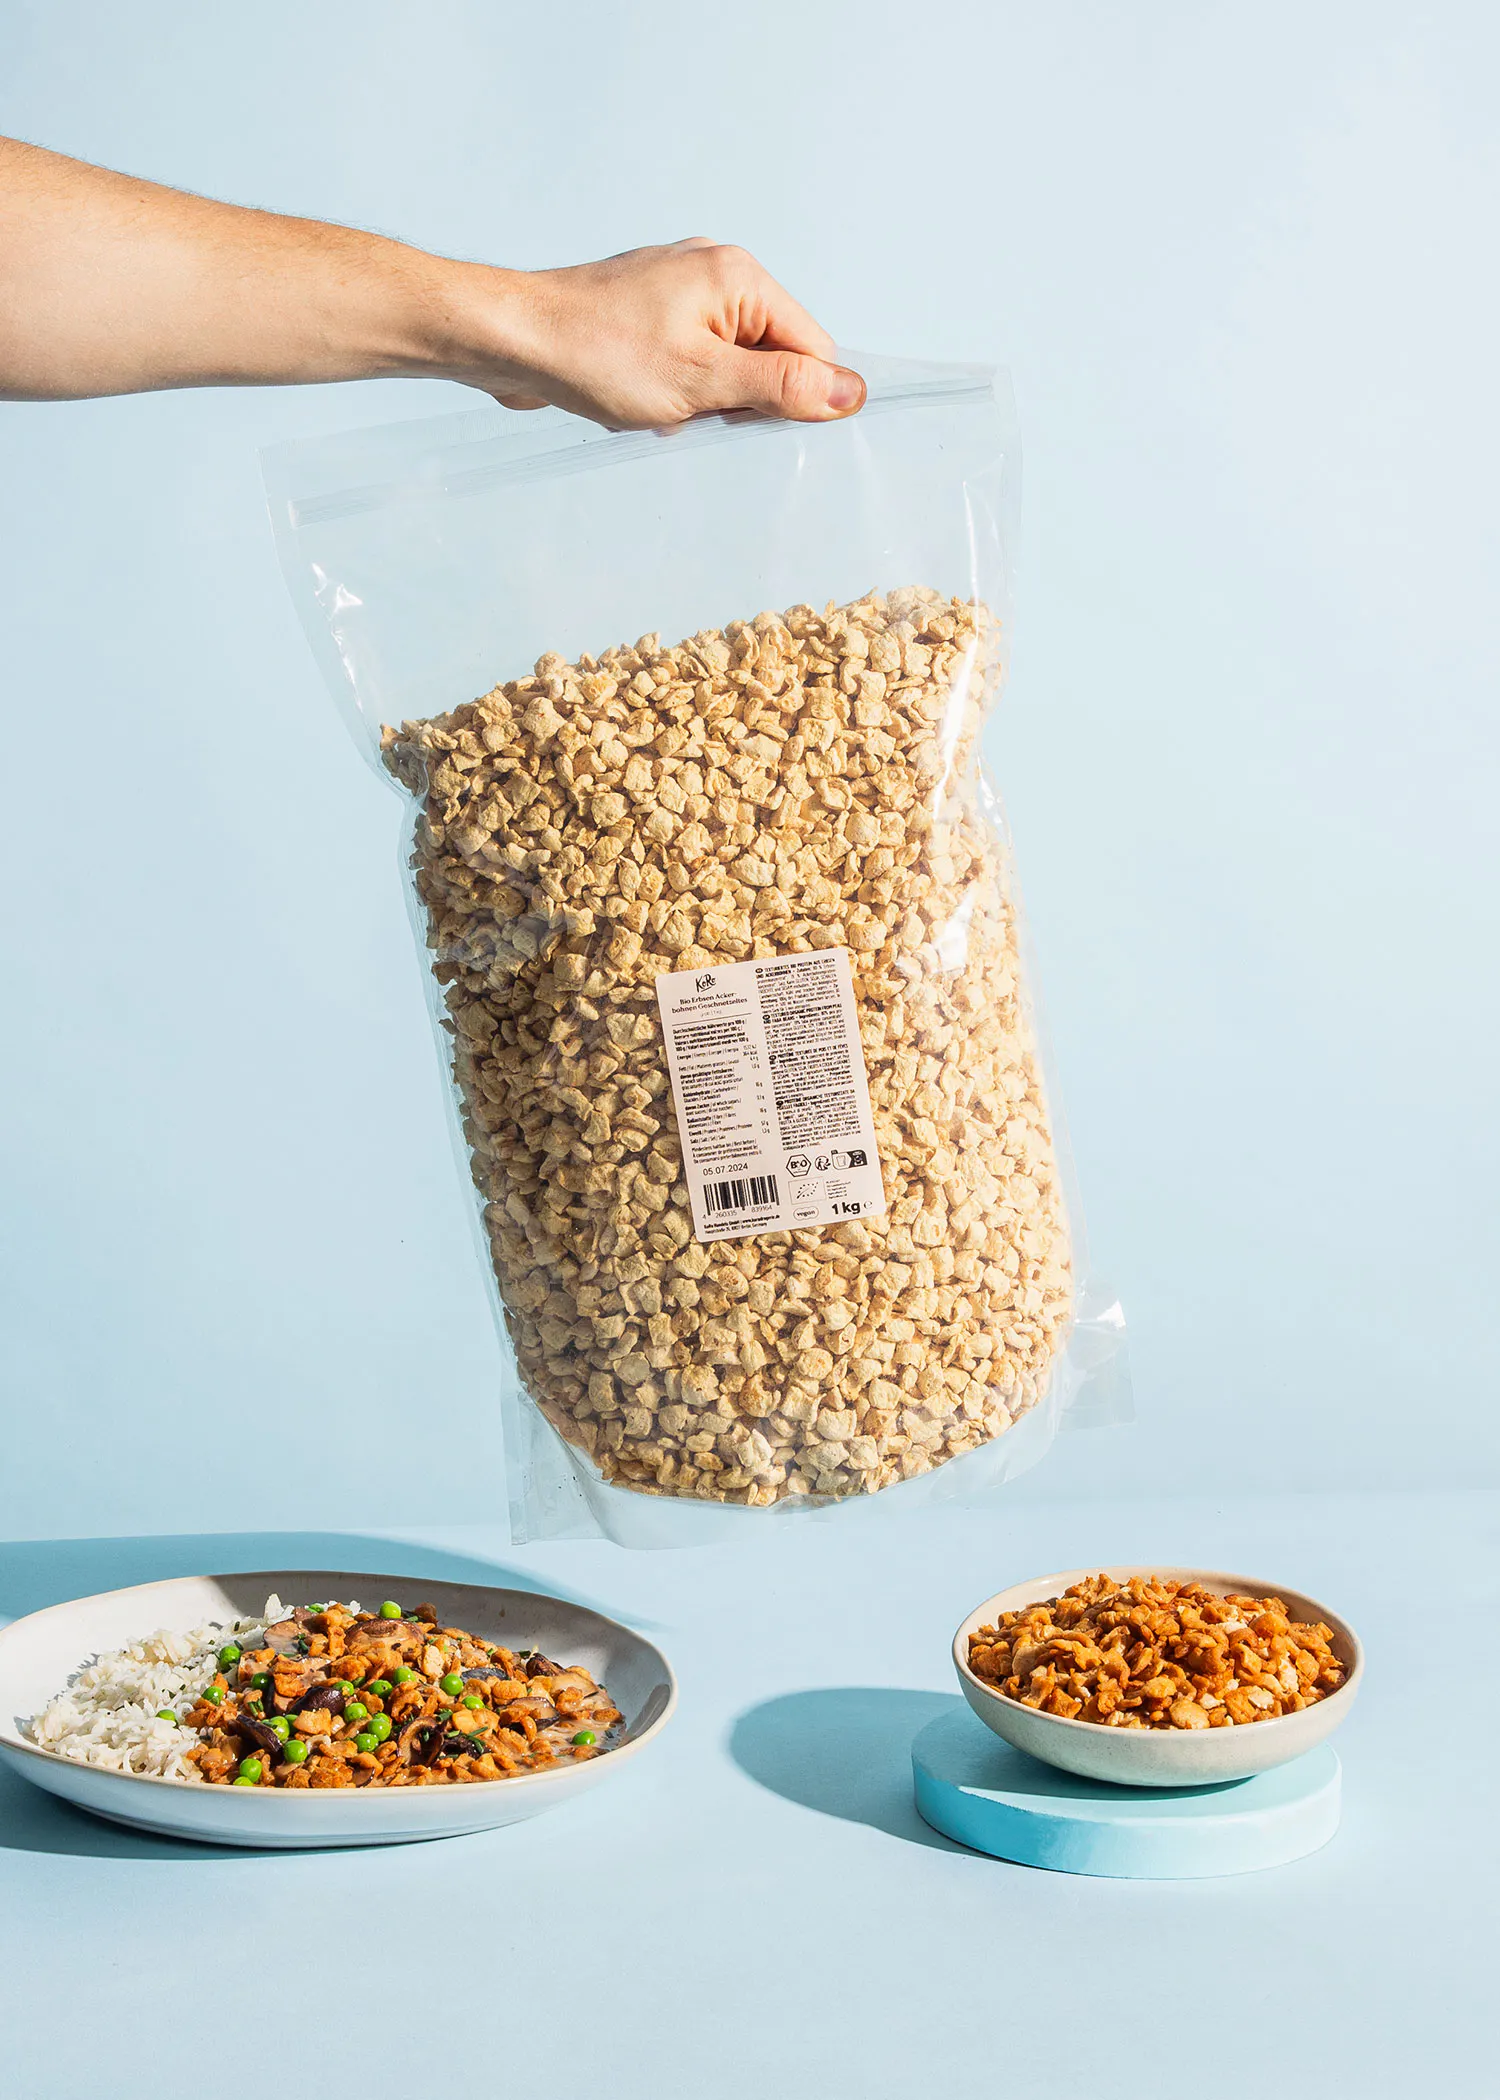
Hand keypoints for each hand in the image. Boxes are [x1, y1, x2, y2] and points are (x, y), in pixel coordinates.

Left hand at [445, 237, 864, 428]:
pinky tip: (642, 398)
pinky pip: (690, 361)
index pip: (811, 347)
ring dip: (704, 401)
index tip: (748, 421)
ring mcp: (679, 289)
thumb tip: (851, 393)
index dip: (793, 397)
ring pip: (728, 365)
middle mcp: (714, 271)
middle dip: (741, 399)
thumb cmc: (597, 354)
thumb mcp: (703, 381)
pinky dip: (675, 391)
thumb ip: (781, 387)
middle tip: (695, 412)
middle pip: (772, 355)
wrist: (511, 340)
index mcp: (738, 276)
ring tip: (660, 402)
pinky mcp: (649, 312)